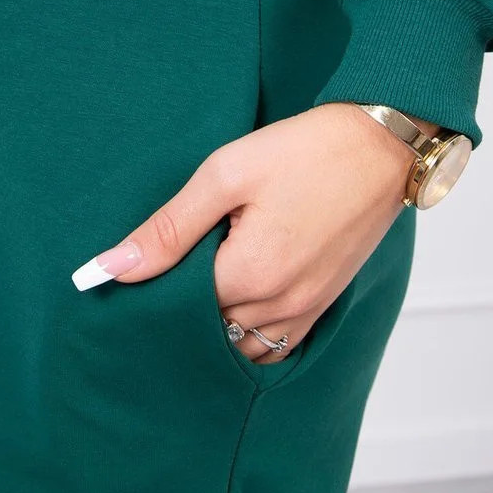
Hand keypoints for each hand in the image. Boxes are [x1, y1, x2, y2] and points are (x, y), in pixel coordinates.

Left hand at [70, 102, 418, 362]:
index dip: (157, 286)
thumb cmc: (306, 151)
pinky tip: (239, 301)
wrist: (382, 146)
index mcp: (250, 274)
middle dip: (185, 308)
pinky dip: (251, 336)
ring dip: (218, 326)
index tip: (154, 257)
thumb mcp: (226, 175)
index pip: (177, 308)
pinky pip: (277, 346)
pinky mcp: (324, 304)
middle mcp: (280, 304)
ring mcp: (307, 309)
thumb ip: (168, 229)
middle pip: (208, 330)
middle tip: (179, 264)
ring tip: (207, 283)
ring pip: (241, 346)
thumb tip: (110, 269)